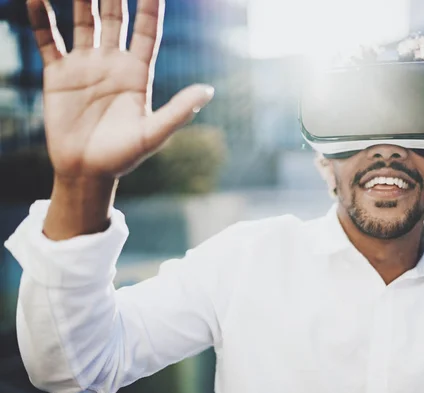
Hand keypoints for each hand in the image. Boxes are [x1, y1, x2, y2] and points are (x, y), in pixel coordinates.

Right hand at [28, 0, 213, 178]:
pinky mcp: (58, 74)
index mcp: (138, 73)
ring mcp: (85, 65)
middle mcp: (113, 63)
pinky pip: (49, 40)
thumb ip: (179, 111)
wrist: (87, 171)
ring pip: (83, 21)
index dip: (150, 6)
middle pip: (116, 18)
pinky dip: (42, 18)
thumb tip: (208, 90)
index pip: (147, 31)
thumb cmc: (124, 156)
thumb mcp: (154, 134)